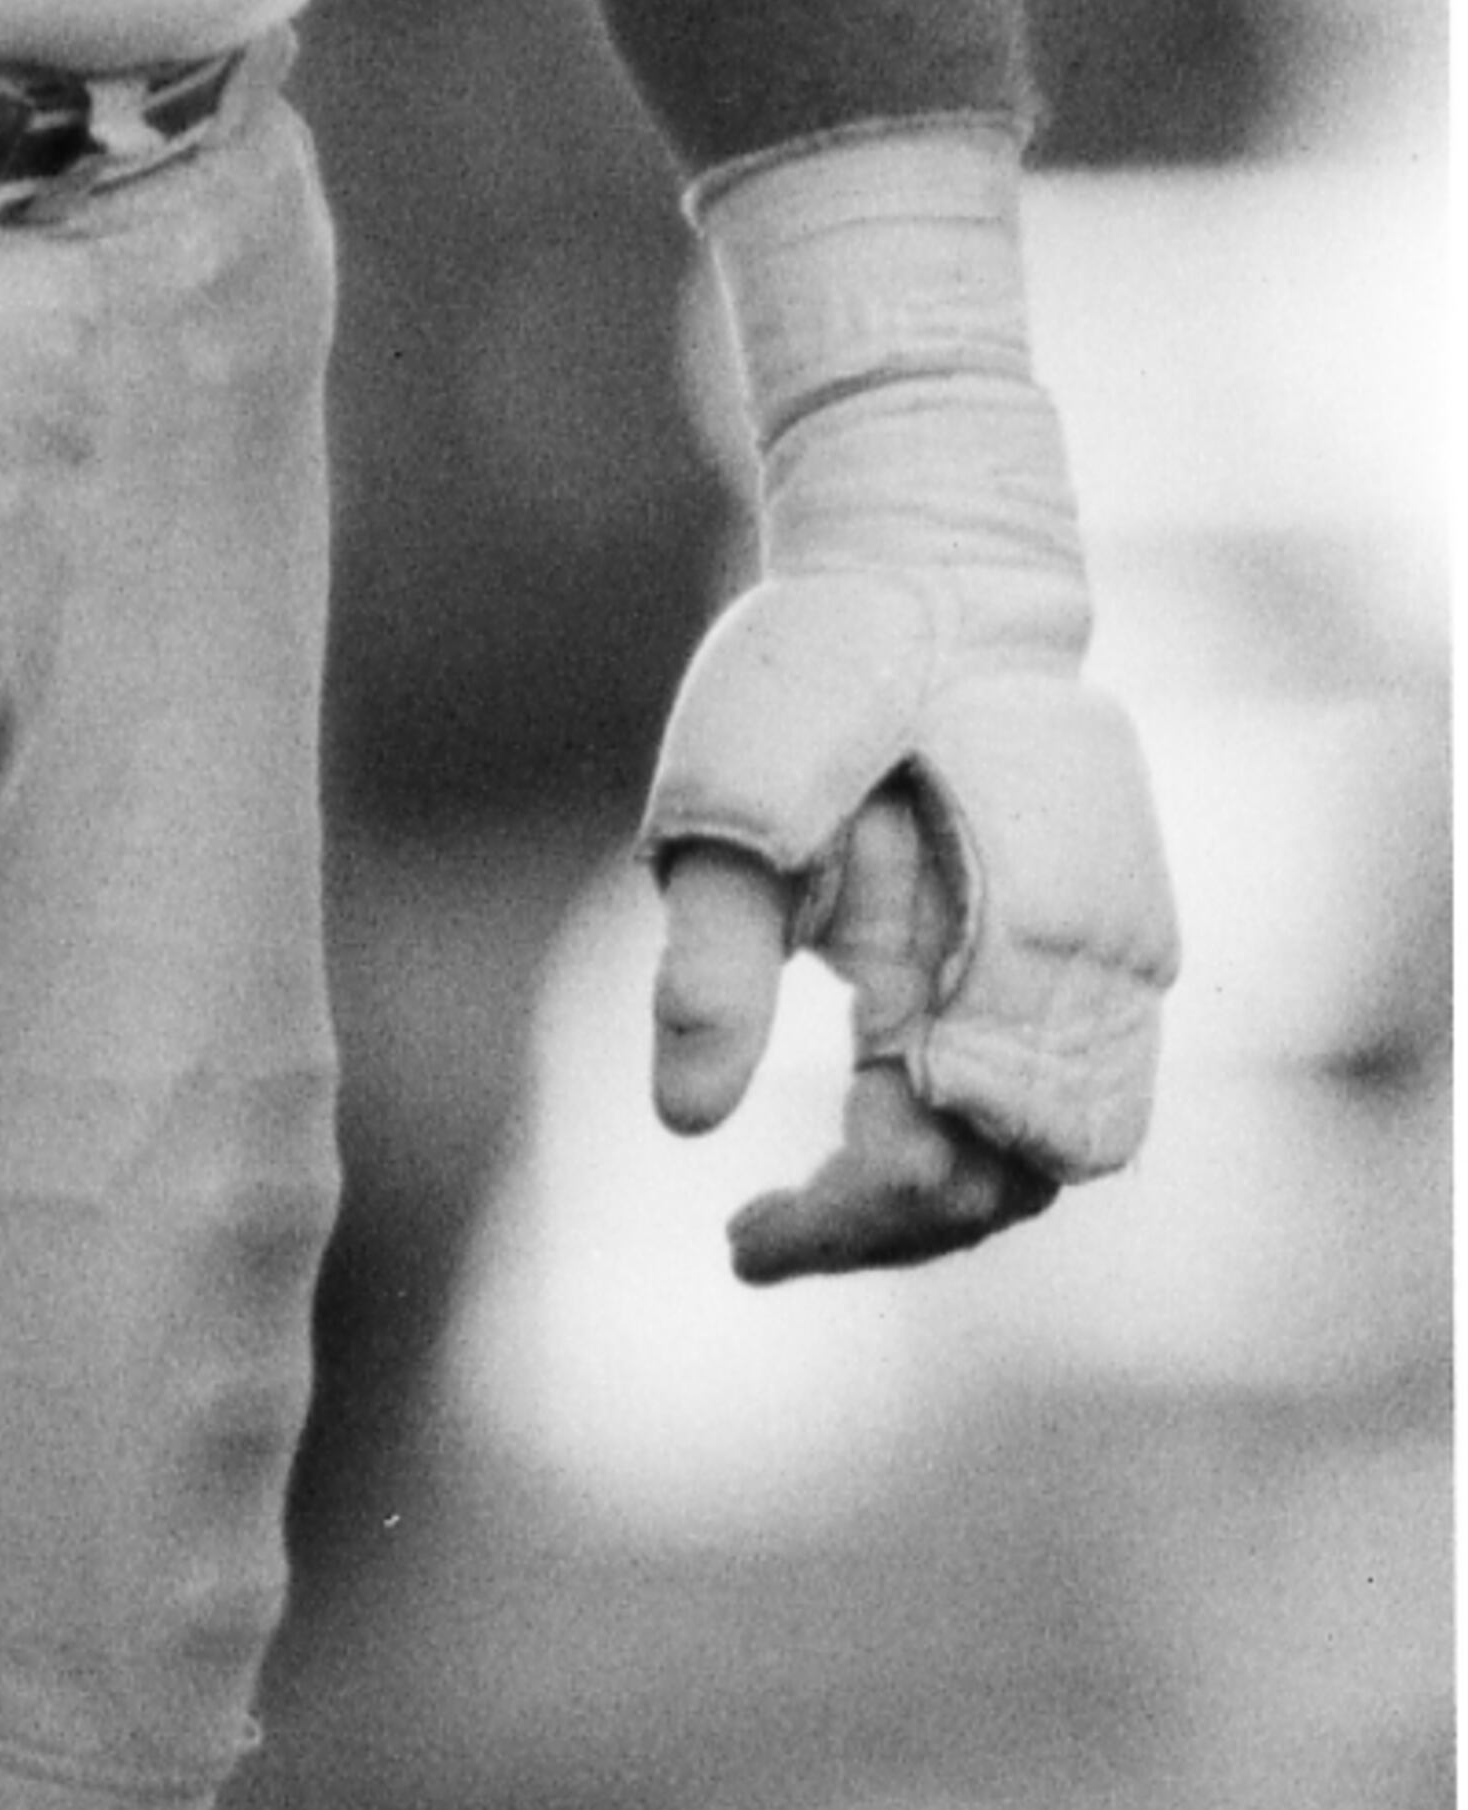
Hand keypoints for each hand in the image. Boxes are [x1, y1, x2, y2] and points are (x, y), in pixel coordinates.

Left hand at [640, 573, 1175, 1291]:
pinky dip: (991, 1136)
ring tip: (815, 1201)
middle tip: (761, 1236)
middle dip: (895, 1231)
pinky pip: (1085, 1088)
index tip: (740, 1239)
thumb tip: (686, 1122)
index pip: (946, 1163)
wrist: (939, 570)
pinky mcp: (1120, 939)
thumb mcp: (730, 800)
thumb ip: (715, 962)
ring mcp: (1124, 951)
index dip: (849, 1224)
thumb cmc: (817, 673)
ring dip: (946, 1195)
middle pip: (1017, 1184)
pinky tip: (888, 1122)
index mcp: (998, 939)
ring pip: (1065, 1151)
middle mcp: (1091, 962)